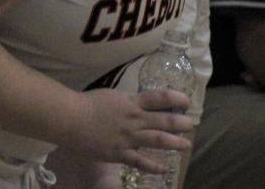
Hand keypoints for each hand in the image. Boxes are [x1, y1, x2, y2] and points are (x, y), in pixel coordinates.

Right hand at [66, 88, 192, 173]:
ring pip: (157, 141)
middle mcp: (134, 119)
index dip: (175, 98)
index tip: (186, 101)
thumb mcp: (112, 96)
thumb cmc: (88, 103)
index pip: (159, 98)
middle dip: (180, 123)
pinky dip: (153, 166)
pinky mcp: (120, 153)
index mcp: (131, 102)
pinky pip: (140, 161)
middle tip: (191, 124)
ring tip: (186, 144)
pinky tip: (164, 168)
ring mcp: (128, 138)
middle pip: (164, 121)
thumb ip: (128, 101)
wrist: (72, 119)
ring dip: (174, 143)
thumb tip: (141, 103)